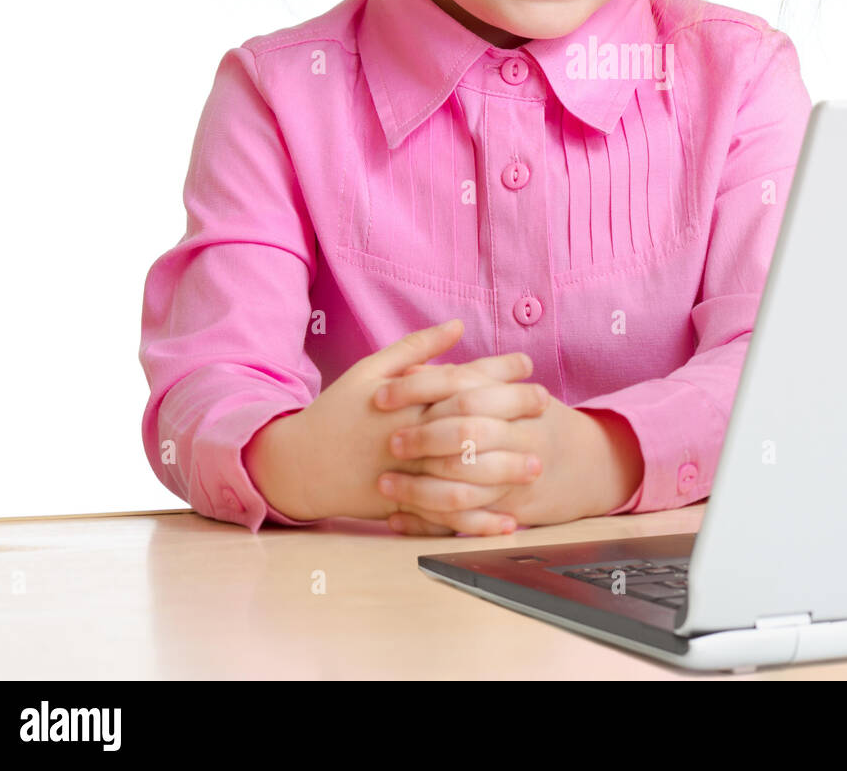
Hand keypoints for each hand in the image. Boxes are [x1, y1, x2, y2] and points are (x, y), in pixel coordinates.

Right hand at [255, 319, 547, 534]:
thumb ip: (415, 347)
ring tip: (537, 464)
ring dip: (503, 471)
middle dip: (511, 415)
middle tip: (547, 408)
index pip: (459, 379)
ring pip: (461, 473)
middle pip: (468, 423)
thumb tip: (457, 324)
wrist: (299, 465)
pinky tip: (507, 520)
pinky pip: (445, 516)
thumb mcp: (369, 370)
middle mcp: (408, 434)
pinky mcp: (402, 504)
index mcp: (403, 399)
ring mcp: (406, 473)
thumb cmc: (338, 411)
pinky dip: (477, 521)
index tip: (528, 364)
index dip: (496, 369)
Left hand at [375, 385, 613, 533]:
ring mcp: (515, 477)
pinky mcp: (510, 511)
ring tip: (385, 484)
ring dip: (417, 488)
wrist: (593, 464)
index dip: (418, 390)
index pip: (460, 387)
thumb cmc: (541, 422)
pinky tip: (398, 518)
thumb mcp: (516, 391)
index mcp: (517, 400)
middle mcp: (519, 436)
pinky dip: (427, 522)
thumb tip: (417, 364)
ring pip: (461, 485)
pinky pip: (464, 521)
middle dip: (421, 439)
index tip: (381, 396)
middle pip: (463, 435)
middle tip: (389, 442)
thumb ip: (471, 376)